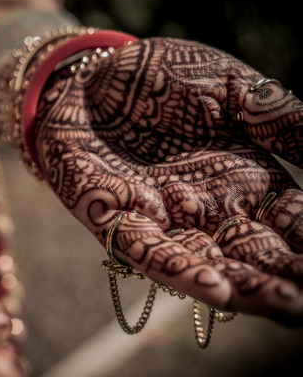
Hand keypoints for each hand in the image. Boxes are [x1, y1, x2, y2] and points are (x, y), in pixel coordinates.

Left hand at [34, 36, 302, 325]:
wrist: (93, 70)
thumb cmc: (163, 77)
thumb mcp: (232, 89)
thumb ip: (280, 118)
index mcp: (245, 181)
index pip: (292, 223)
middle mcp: (207, 209)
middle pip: (255, 254)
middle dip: (288, 278)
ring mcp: (161, 216)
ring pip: (206, 263)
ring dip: (247, 287)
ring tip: (288, 307)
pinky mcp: (111, 214)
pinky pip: (145, 248)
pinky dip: (178, 269)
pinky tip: (214, 288)